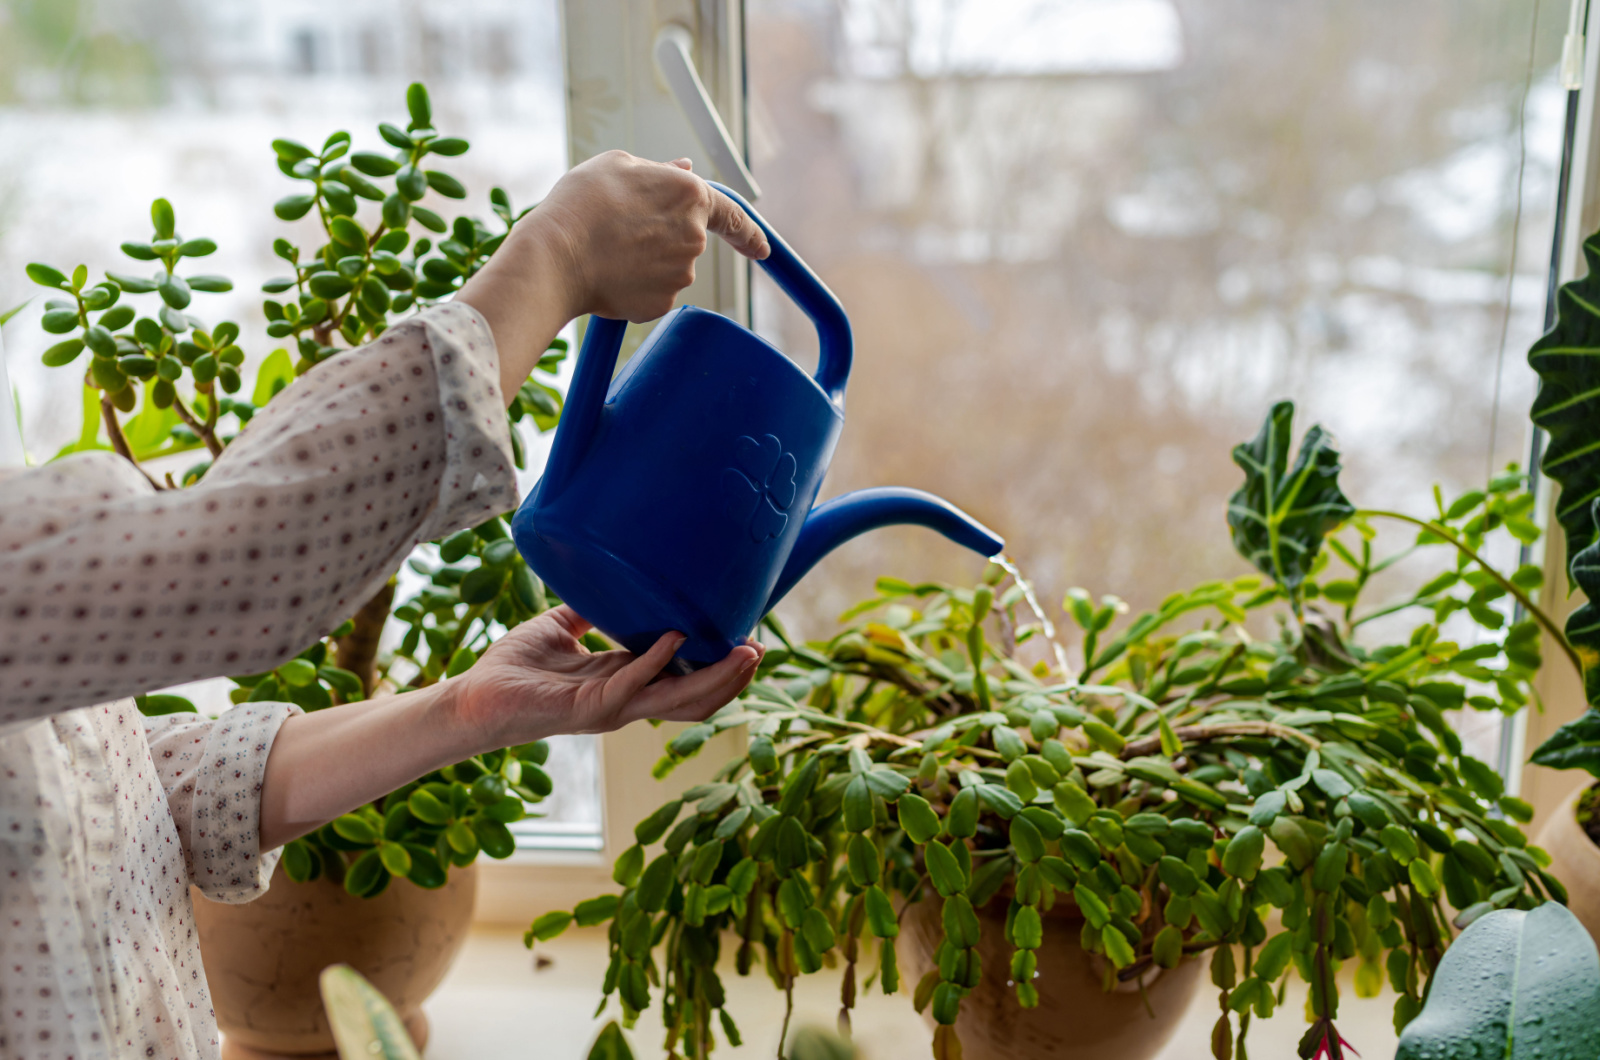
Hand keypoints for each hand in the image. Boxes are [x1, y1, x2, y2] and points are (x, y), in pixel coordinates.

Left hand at [447, 605, 763, 752]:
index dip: (719, 666)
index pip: (685, 680)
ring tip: (743, 653)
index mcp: (625, 682)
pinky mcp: (587, 709)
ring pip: (677, 701)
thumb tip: (609, 571)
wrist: (473, 698)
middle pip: (695, 699)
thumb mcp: (560, 627)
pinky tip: (674, 637)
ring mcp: (610, 708)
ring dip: (713, 677)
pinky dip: (656, 660)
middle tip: (760, 651)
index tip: (750, 642)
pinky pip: (631, 686)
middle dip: (732, 679)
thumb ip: (588, 607)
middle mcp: (625, 700)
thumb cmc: (514, 668)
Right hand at [457, 151, 770, 403]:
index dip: (748, 233)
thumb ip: (660, 171)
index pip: (733, 216)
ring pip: (666, 268)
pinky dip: (633, 286)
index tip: (761, 249)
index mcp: (690, 195)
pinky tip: (607, 274)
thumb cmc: (582, 203)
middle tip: (618, 230)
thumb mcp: (617, 166)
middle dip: (660, 237)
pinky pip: (652, 294)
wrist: (556, 255)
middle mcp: (694, 237)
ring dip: (643, 261)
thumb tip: (684, 170)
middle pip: (686, 240)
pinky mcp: (662, 303)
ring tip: (606, 250)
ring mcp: (680, 274)